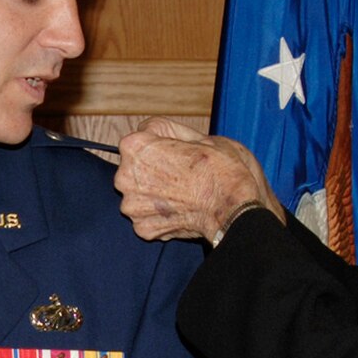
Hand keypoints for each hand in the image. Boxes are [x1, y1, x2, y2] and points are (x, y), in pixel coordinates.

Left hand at [115, 117, 282, 244]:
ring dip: (155, 195)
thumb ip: (167, 130)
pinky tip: (179, 211)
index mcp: (136, 147)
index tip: (178, 154)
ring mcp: (132, 205)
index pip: (141, 139)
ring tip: (181, 194)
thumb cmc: (220, 170)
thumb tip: (151, 130)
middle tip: (181, 175)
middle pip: (136, 169)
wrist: (233, 210)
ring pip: (140, 195)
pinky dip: (161, 216)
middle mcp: (125, 176)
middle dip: (153, 171)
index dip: (162, 145)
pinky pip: (148, 218)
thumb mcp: (198, 135)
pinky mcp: (142, 228)